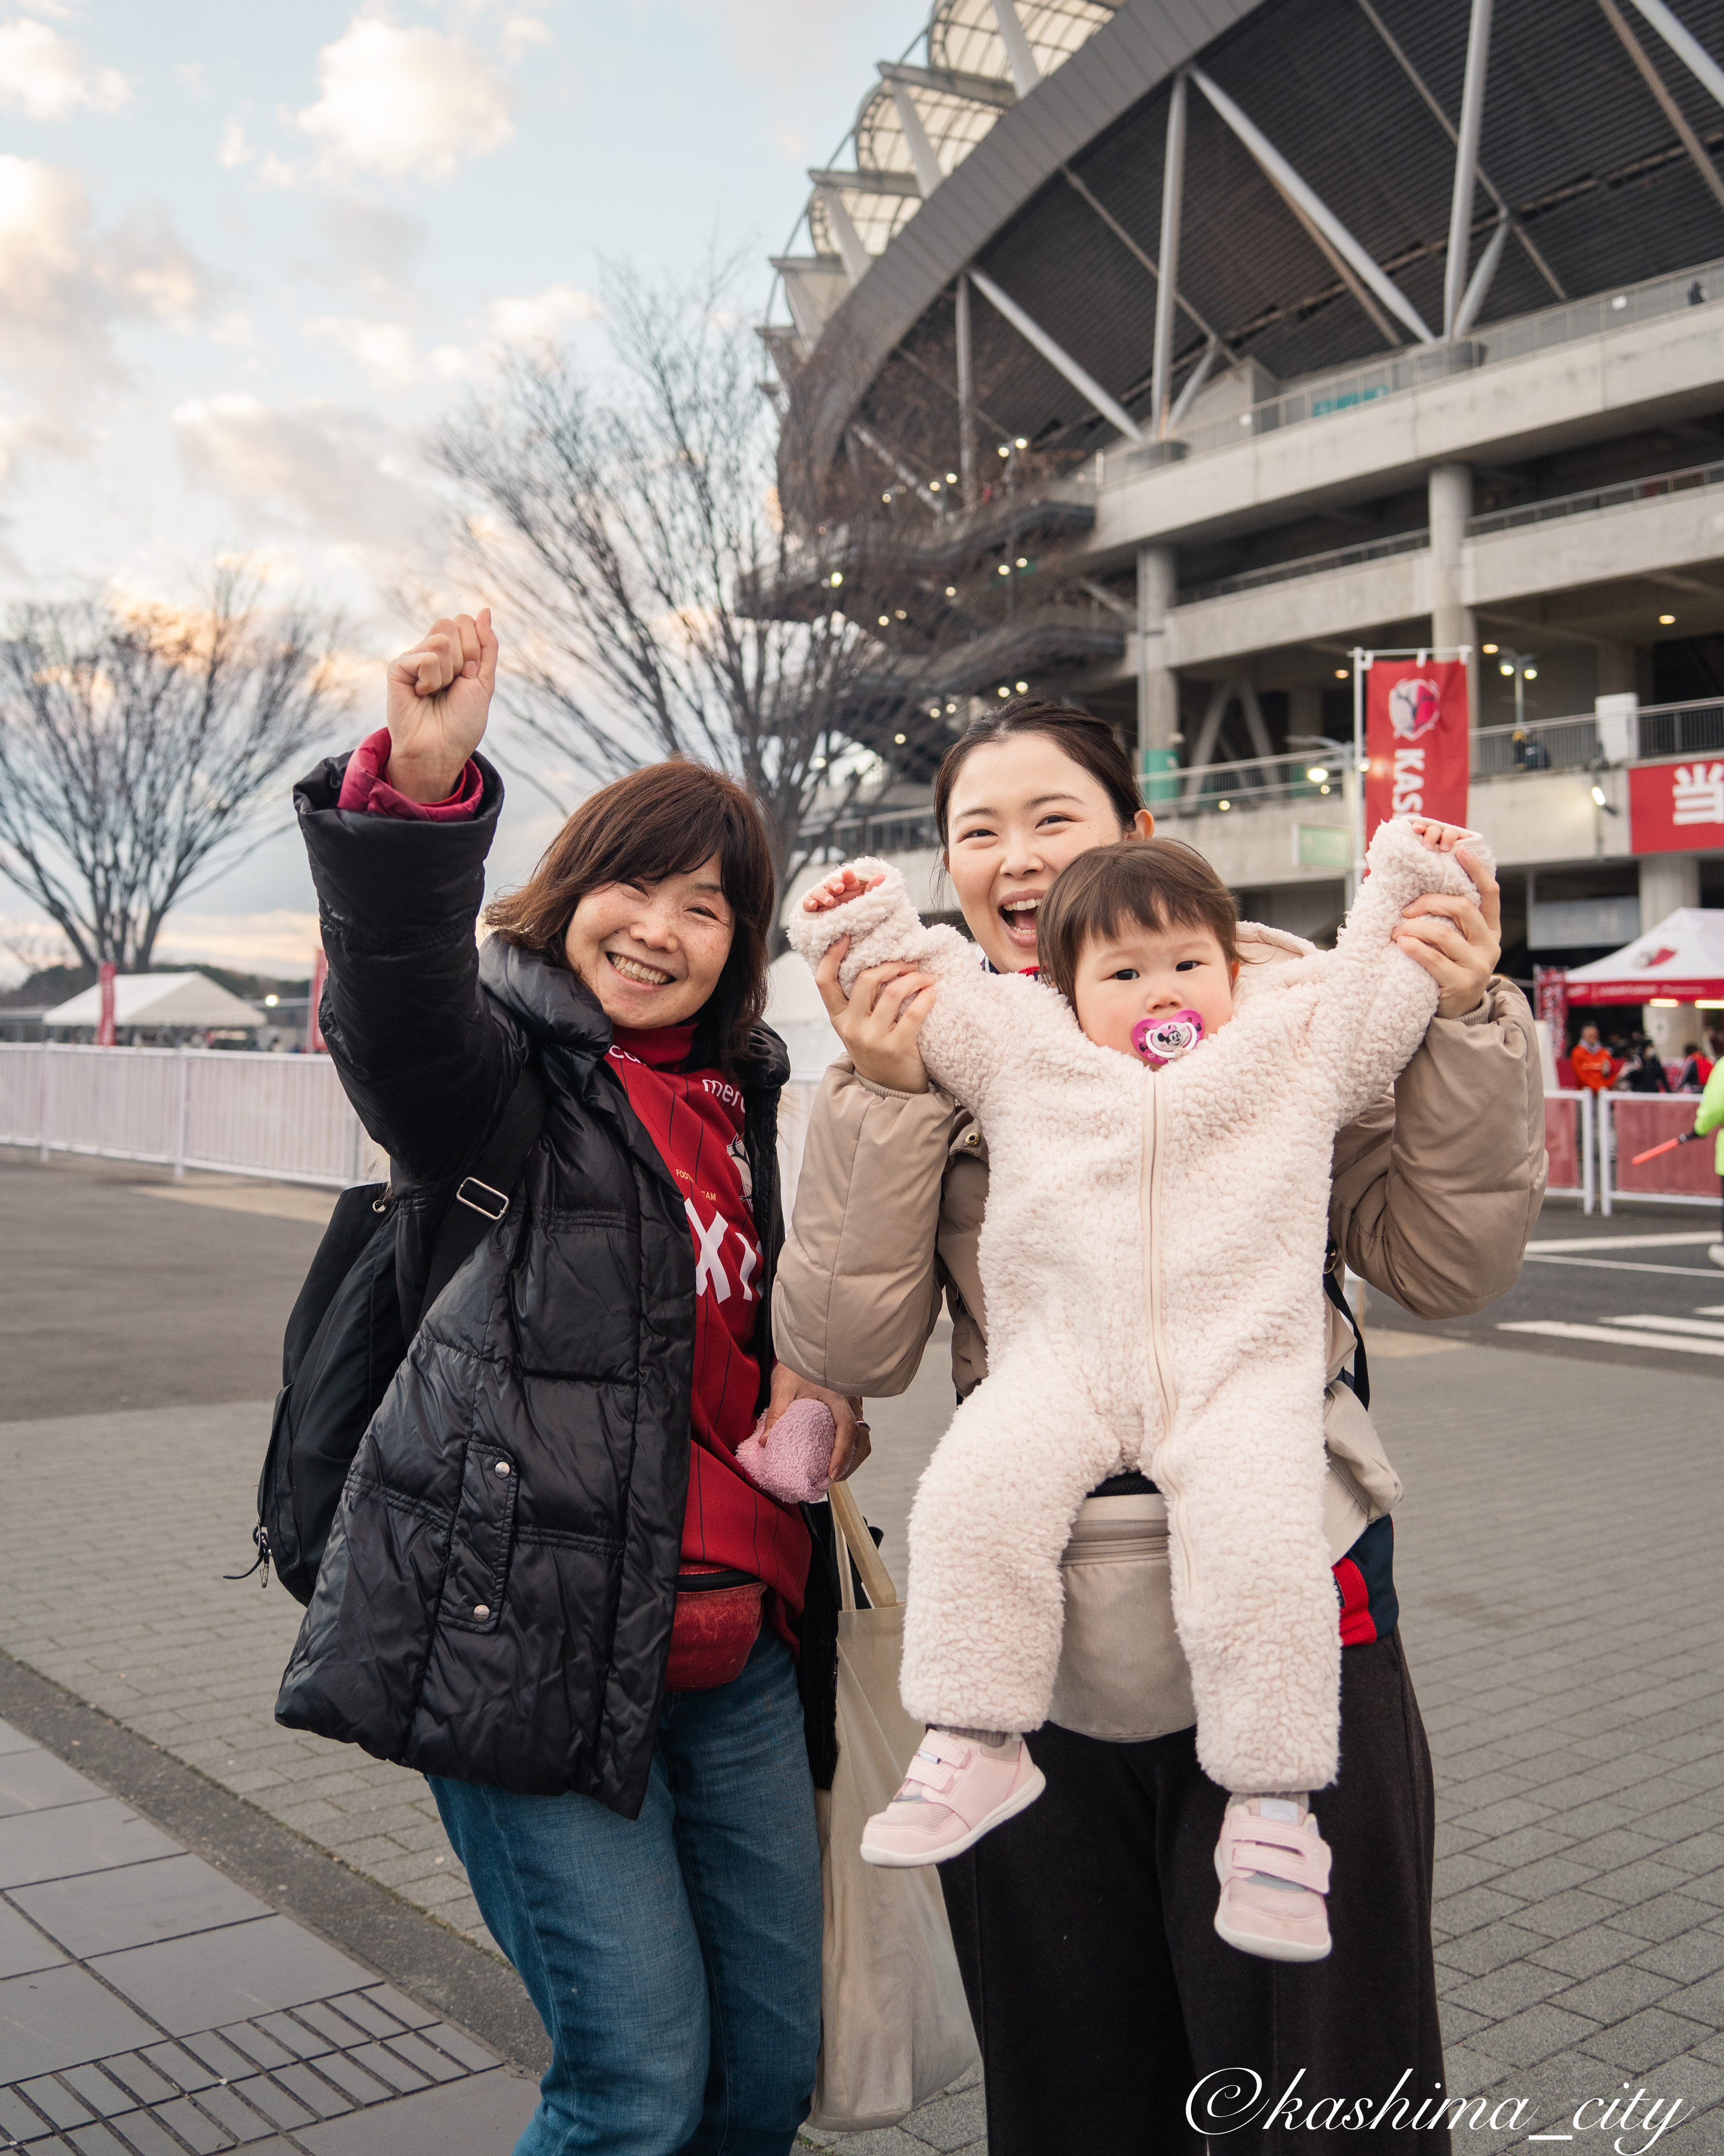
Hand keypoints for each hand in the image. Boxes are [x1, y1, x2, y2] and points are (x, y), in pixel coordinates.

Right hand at [383, 609, 498, 801]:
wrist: (440, 751)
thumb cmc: (462, 723)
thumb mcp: (484, 681)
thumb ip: (487, 646)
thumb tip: (485, 610)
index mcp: (452, 652)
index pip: (466, 623)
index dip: (475, 650)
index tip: (469, 676)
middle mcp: (431, 651)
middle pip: (452, 624)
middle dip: (463, 657)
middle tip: (453, 685)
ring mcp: (413, 658)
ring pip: (440, 639)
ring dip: (447, 672)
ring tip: (436, 693)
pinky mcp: (397, 668)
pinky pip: (425, 657)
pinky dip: (431, 679)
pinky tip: (422, 695)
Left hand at [763, 1364, 870, 1482]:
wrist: (808, 1345)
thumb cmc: (796, 1364)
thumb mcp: (783, 1387)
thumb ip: (776, 1414)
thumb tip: (765, 1443)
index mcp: (838, 1397)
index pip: (847, 1430)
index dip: (841, 1455)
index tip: (831, 1474)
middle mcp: (852, 1403)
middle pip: (862, 1440)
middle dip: (850, 1464)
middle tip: (830, 1480)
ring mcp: (854, 1406)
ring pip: (863, 1438)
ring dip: (852, 1458)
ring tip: (833, 1473)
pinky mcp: (850, 1408)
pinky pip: (858, 1432)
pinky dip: (850, 1449)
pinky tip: (834, 1457)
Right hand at [802, 865, 885, 912]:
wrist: (844, 943)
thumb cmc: (857, 920)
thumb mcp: (866, 907)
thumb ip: (873, 891)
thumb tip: (883, 876)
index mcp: (849, 891)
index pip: (848, 880)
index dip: (848, 877)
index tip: (848, 875)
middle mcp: (835, 894)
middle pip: (832, 883)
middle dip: (835, 884)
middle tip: (839, 888)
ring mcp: (822, 902)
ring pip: (819, 892)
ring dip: (823, 894)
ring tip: (829, 901)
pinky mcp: (812, 911)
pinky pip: (807, 904)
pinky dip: (809, 902)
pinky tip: (813, 905)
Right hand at [813, 939, 935, 1092]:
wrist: (890, 1091)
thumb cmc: (878, 1050)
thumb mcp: (858, 1027)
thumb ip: (859, 1001)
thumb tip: (876, 961)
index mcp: (838, 1018)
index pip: (824, 982)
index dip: (832, 956)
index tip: (847, 937)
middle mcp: (851, 1027)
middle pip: (865, 980)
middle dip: (891, 965)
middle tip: (909, 963)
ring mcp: (872, 1038)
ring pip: (892, 993)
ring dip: (913, 978)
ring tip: (925, 977)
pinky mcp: (896, 1047)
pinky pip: (913, 1013)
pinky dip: (926, 997)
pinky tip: (932, 993)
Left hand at [1393, 821, 1501, 1018]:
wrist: (1454, 1013)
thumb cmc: (1447, 969)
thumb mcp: (1455, 943)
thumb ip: (1448, 920)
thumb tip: (1418, 889)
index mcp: (1490, 930)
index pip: (1490, 894)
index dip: (1477, 870)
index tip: (1460, 850)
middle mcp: (1489, 945)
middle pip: (1463, 909)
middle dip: (1430, 902)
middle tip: (1406, 909)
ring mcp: (1478, 965)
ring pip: (1445, 934)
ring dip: (1415, 927)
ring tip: (1396, 930)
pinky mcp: (1462, 984)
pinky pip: (1434, 959)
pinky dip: (1414, 948)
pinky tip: (1400, 943)